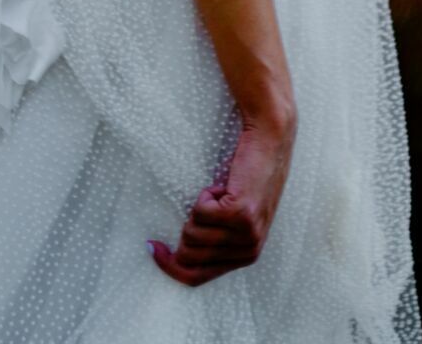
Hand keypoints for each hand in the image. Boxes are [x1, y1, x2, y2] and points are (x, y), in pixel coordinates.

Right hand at [146, 109, 296, 287]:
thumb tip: (177, 257)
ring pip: (192, 232)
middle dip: (187, 226)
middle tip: (206, 205)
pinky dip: (205, 194)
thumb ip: (216, 241)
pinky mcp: (240, 213)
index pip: (196, 277)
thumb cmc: (247, 176)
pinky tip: (225, 186)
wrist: (269, 143)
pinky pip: (200, 211)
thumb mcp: (234, 219)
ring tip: (222, 193)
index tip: (152, 247)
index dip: (169, 266)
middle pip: (189, 255)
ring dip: (200, 207)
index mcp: (247, 257)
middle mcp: (249, 251)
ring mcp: (246, 234)